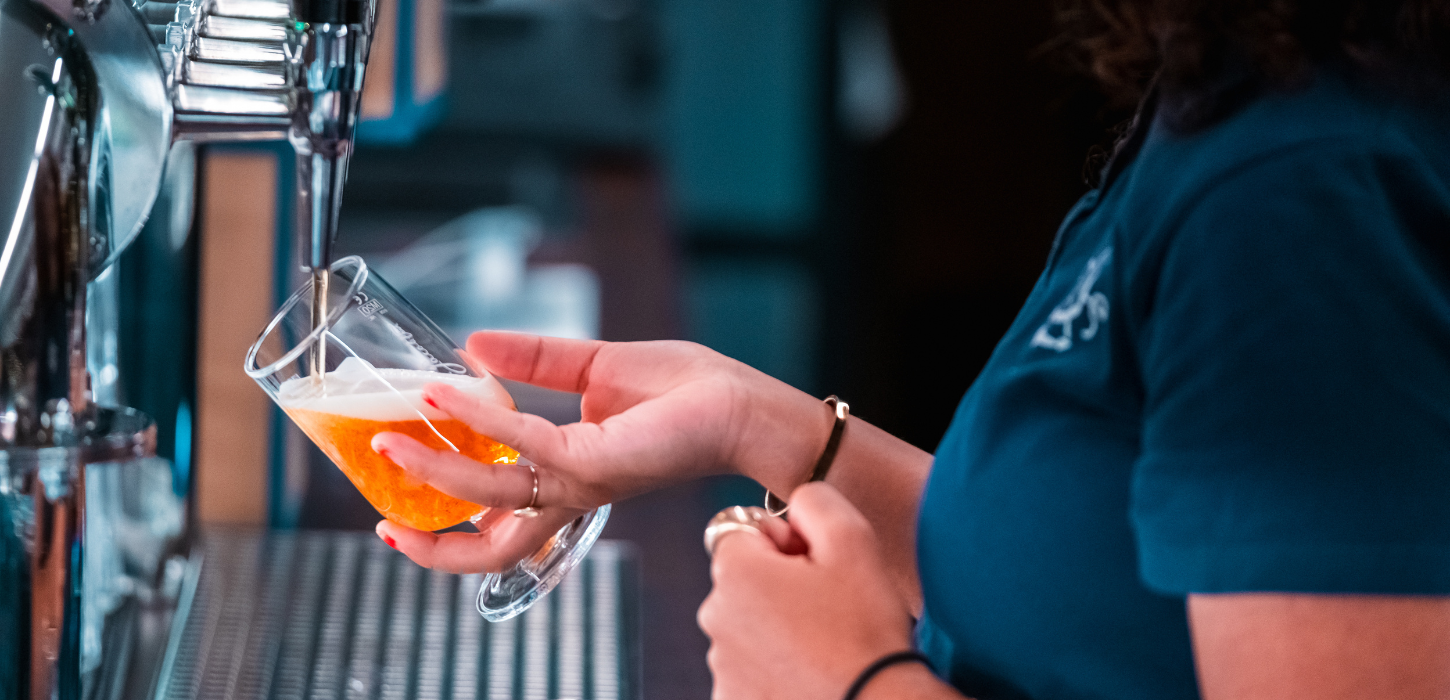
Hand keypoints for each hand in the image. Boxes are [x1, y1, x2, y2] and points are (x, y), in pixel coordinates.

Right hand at [373, 331, 823, 571]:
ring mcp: (580, 482)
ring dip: (434, 470)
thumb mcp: (593, 366)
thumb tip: (473, 347)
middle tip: (382, 520)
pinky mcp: (596, 461)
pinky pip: (526, 444)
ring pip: (492, 497)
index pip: (497, 521)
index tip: (396, 510)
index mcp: (564, 477)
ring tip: (387, 440)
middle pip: (489, 548)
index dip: (445, 524)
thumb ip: (533, 361)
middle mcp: (568, 492)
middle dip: (431, 544)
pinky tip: (449, 392)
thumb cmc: (683, 391)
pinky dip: (483, 419)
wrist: (739, 402)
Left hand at [697, 483, 916, 699]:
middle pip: (744, 579)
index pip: (745, 530)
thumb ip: (813, 501)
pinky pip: (751, 668)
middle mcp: (714, 617)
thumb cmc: (866, 629)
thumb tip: (793, 508)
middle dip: (780, 584)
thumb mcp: (853, 538)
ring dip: (778, 627)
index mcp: (735, 571)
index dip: (785, 541)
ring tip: (825, 645)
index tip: (817, 566)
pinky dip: (776, 667)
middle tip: (828, 606)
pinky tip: (811, 672)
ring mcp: (720, 665)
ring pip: (749, 625)